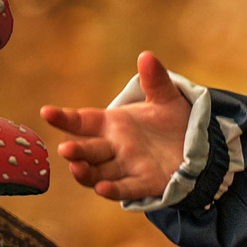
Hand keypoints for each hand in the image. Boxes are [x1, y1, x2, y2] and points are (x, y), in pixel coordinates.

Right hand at [41, 52, 191, 202]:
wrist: (198, 146)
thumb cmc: (174, 122)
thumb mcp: (166, 99)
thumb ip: (155, 81)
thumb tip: (147, 56)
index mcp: (112, 124)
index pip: (82, 121)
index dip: (64, 117)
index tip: (47, 112)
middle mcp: (114, 147)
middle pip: (87, 150)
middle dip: (75, 150)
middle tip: (66, 149)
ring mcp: (127, 167)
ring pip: (98, 172)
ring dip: (86, 172)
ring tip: (76, 167)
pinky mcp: (145, 184)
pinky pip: (126, 190)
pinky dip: (113, 190)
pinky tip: (103, 188)